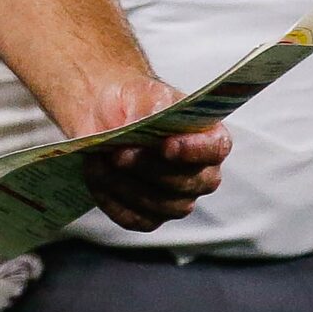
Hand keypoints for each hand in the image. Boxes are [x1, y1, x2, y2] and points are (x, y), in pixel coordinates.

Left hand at [75, 75, 229, 231]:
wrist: (100, 114)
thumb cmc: (130, 101)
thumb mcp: (140, 92)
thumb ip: (149, 106)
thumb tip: (145, 124)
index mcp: (208, 138)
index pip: (215, 149)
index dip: (194, 151)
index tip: (166, 146)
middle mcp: (200, 173)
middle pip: (189, 184)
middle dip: (149, 169)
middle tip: (118, 153)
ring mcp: (177, 198)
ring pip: (163, 206)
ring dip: (126, 185)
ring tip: (100, 160)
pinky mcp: (149, 215)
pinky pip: (136, 219)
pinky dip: (112, 200)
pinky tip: (96, 176)